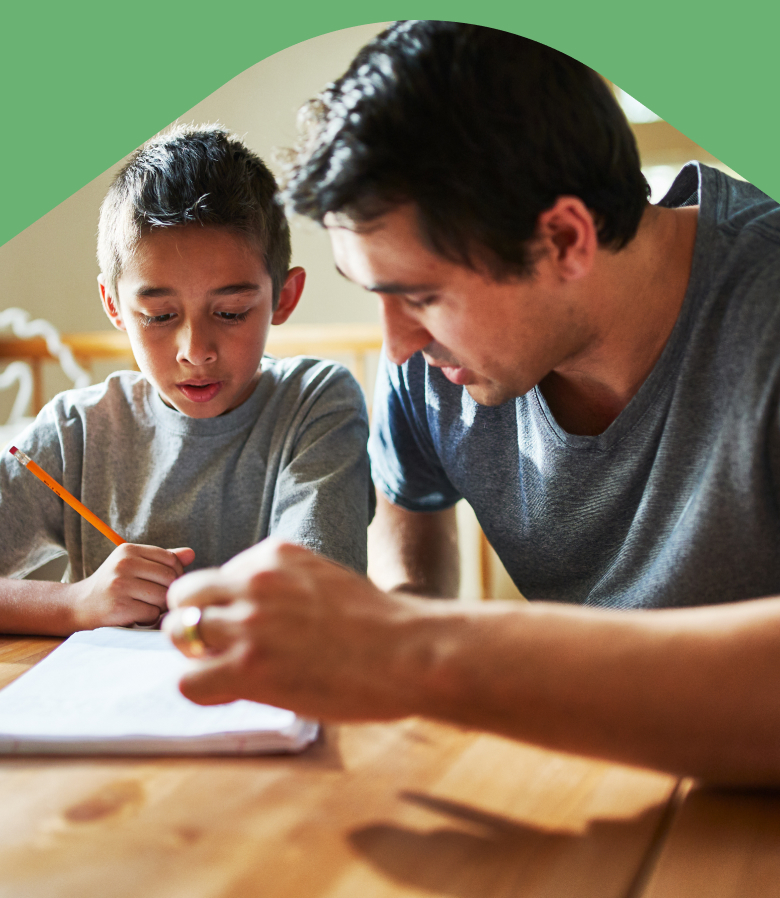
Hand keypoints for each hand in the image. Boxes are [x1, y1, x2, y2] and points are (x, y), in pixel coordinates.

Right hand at [71, 543, 194, 629]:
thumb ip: (163, 559)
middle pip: (169, 578)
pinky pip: (152, 613)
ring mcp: (120, 585)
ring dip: (159, 606)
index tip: (165, 583)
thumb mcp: (134, 565)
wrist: (80, 605)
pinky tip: (137, 615)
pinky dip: (149, 617)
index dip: (176, 573)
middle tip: (156, 598)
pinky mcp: (119, 606)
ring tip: (145, 605)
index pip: (170, 559)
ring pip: (163, 597)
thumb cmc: (115, 584)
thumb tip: (191, 553)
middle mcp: (124, 564)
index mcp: (129, 550)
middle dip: (168, 591)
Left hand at [164, 539, 426, 720]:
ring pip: (178, 632)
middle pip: (185, 594)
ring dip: (195, 653)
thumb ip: (288, 586)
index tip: (250, 626)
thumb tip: (266, 615)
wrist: (406, 651)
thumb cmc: (380, 623)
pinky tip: (232, 693)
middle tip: (220, 647)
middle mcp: (254, 579)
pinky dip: (203, 690)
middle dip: (196, 620)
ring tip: (223, 671)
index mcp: (274, 553)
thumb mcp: (326, 579)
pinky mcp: (247, 666)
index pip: (221, 574)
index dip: (228, 604)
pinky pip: (189, 679)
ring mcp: (248, 621)